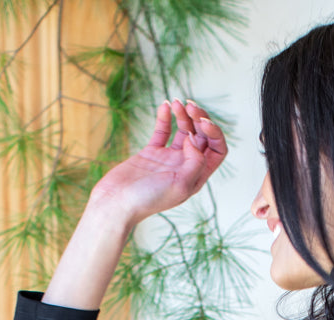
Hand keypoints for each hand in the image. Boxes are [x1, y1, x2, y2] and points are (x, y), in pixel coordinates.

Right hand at [89, 99, 226, 226]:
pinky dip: (165, 117)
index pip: (217, 151)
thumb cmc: (149, 199)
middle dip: (199, 118)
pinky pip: (162, 131)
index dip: (214, 134)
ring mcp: (169, 159)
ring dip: (183, 115)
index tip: (201, 123)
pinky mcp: (151, 153)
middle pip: (202, 137)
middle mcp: (186, 167)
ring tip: (176, 103)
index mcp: (197, 177)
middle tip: (190, 106)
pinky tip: (165, 105)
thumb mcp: (180, 184)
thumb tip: (196, 140)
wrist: (117, 202)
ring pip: (184, 131)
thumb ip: (195, 162)